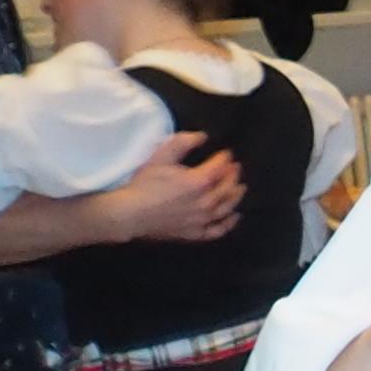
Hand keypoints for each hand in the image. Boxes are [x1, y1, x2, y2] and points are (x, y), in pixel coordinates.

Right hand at [97, 133, 245, 245]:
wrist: (131, 214)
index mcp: (199, 181)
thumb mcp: (161, 156)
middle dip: (233, 175)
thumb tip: (202, 136)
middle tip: (235, 168)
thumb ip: (182, 142)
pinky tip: (234, 217)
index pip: (220, 166)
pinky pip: (218, 230)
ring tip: (240, 188)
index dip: (224, 158)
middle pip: (227, 187)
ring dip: (236, 196)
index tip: (226, 153)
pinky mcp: (195, 234)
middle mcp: (206, 202)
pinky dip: (229, 223)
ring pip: (226, 208)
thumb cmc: (145, 184)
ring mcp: (202, 220)